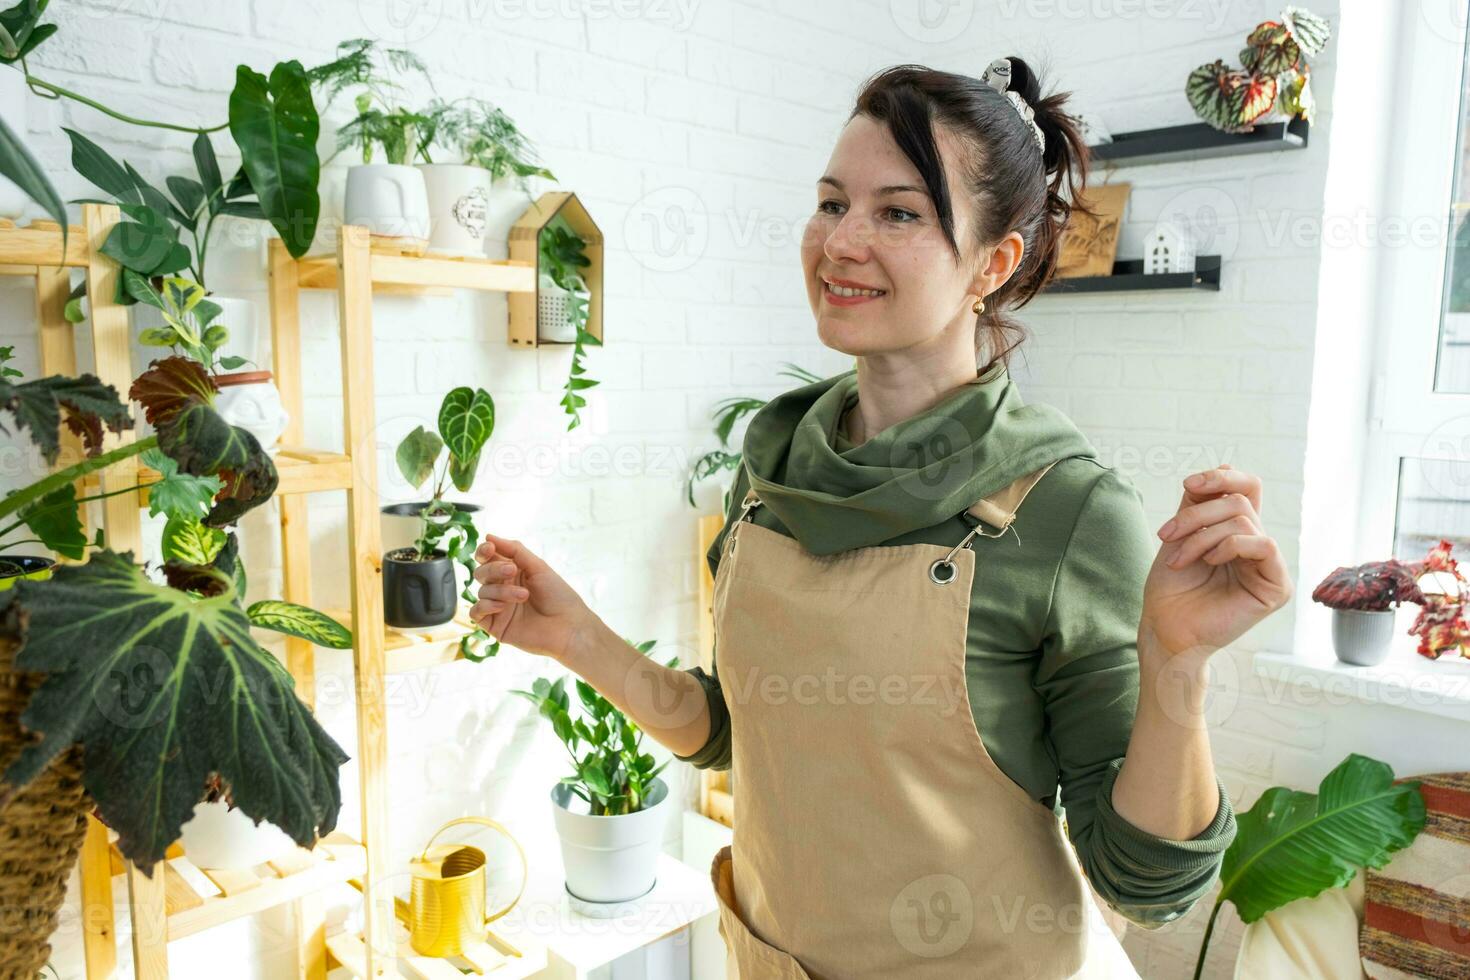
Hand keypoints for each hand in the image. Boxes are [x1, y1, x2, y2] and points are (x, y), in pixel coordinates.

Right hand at [469, 532, 592, 660]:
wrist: (568, 626)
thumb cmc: (558, 596)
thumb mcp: (538, 567)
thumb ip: (514, 550)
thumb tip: (488, 536)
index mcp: (512, 573)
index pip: (488, 558)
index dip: (484, 551)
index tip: (490, 548)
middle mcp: (503, 588)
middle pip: (482, 572)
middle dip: (494, 570)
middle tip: (512, 571)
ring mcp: (498, 607)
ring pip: (481, 591)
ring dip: (501, 590)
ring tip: (523, 595)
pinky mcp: (495, 625)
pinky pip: (475, 612)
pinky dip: (485, 606)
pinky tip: (502, 606)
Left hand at [1141, 464, 1293, 662]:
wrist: (1165, 629)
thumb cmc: (1170, 589)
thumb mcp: (1181, 534)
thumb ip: (1200, 503)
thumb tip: (1226, 466)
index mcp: (1237, 533)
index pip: (1247, 488)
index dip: (1221, 478)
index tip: (1189, 484)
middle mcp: (1256, 546)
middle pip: (1240, 501)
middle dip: (1197, 514)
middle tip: (1167, 534)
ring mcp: (1268, 566)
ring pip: (1245, 520)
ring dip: (1202, 535)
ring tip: (1180, 558)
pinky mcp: (1276, 586)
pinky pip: (1263, 544)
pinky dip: (1229, 546)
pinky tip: (1210, 562)